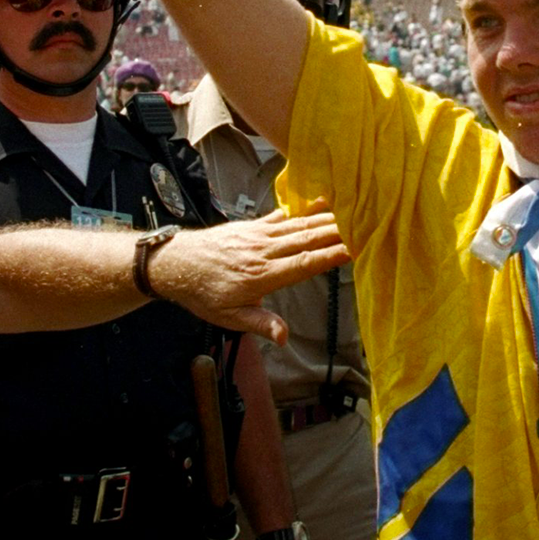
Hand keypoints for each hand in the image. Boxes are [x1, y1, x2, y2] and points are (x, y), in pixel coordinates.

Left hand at [152, 207, 349, 340]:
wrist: (177, 264)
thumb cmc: (203, 294)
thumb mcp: (229, 318)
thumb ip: (260, 323)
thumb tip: (283, 336)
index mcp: (260, 276)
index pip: (302, 265)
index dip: (328, 257)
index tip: (352, 250)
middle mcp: (262, 251)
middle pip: (306, 239)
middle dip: (336, 232)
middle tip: (362, 225)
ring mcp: (258, 234)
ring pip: (298, 225)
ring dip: (325, 219)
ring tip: (349, 212)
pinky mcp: (252, 225)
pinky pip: (283, 216)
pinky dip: (303, 209)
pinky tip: (319, 203)